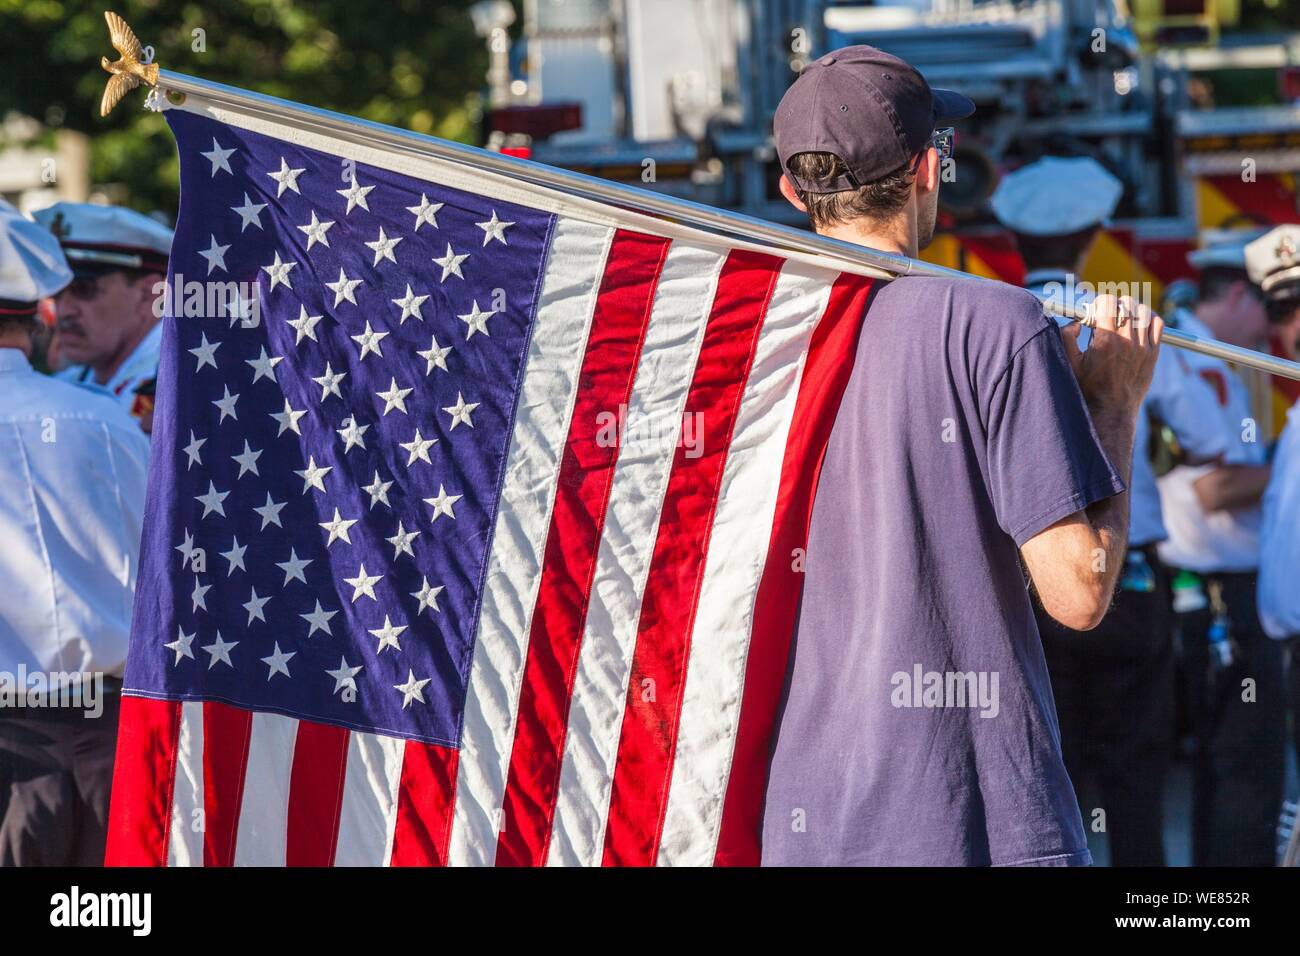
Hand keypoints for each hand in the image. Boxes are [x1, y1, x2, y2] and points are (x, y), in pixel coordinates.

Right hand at [1061, 294, 1162, 417]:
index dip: (1098, 303)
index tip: (1093, 313)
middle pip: (1126, 303)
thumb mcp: (1070, 363)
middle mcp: (1128, 340)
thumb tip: (1075, 322)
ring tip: (1122, 321)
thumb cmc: (1087, 388)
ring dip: (1131, 311)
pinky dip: (1149, 319)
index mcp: (1106, 340)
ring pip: (1143, 310)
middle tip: (1106, 317)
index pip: (1107, 302)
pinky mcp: (1153, 354)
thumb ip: (1066, 337)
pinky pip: (1158, 324)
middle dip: (1114, 305)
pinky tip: (1138, 326)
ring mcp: (1144, 347)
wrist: (1111, 411)